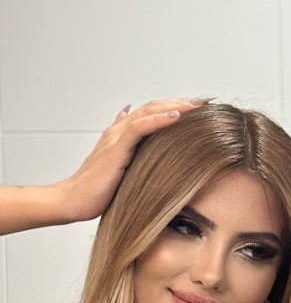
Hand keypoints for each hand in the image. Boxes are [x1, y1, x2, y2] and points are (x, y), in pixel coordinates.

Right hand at [58, 97, 209, 222]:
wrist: (74, 201)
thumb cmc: (97, 190)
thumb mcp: (121, 170)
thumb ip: (132, 154)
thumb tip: (141, 144)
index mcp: (122, 135)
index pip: (153, 113)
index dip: (176, 107)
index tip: (201, 108)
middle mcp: (119, 131)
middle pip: (154, 107)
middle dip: (181, 102)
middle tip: (206, 101)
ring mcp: (116, 138)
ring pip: (149, 112)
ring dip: (176, 106)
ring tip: (198, 104)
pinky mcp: (115, 149)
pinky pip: (138, 128)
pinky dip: (158, 120)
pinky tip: (176, 117)